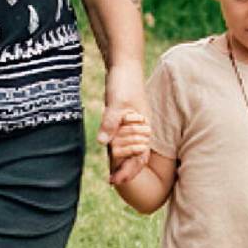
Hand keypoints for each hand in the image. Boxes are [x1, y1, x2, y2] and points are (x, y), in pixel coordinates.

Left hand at [96, 64, 147, 184]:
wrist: (124, 66)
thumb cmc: (124, 83)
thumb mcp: (117, 103)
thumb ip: (111, 122)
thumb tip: (103, 143)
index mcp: (143, 128)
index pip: (140, 158)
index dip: (129, 172)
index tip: (115, 182)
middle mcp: (140, 129)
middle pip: (135, 157)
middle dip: (125, 169)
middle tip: (111, 180)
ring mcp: (132, 125)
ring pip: (128, 149)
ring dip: (121, 161)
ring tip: (111, 174)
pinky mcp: (124, 119)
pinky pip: (121, 139)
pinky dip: (116, 148)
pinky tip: (108, 151)